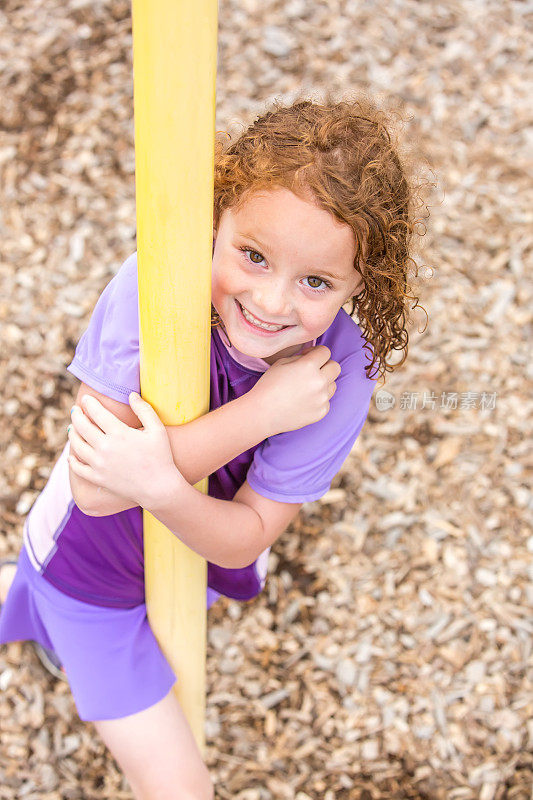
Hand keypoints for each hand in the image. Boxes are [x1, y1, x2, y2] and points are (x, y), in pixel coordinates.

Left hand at [68, 392, 179, 508]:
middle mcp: (105, 448)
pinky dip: (72, 460)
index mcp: (119, 433)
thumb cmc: (161, 457)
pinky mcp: (98, 478)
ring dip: (72, 434)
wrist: (158, 488)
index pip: (97, 413)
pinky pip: (78, 468)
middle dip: (77, 416)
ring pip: (77, 445)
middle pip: (82, 427)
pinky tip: (72, 455)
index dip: (89, 403)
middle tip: (75, 410)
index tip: (86, 399)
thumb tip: (131, 395)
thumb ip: (144, 409)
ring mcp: (99, 464)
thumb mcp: (157, 429)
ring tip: (72, 428)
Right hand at [250, 345, 340, 435]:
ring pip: (333, 384)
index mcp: (309, 366)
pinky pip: (327, 400)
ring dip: (324, 383)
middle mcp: (319, 381)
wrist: (262, 413)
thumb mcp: (281, 363)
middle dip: (326, 366)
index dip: (317, 352)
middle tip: (312, 371)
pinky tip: (304, 401)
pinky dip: (319, 399)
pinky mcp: (322, 412)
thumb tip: (311, 357)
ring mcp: (322, 398)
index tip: (309, 357)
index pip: (325, 352)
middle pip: (335, 367)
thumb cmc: (268, 386)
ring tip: (306, 388)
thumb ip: (300, 357)